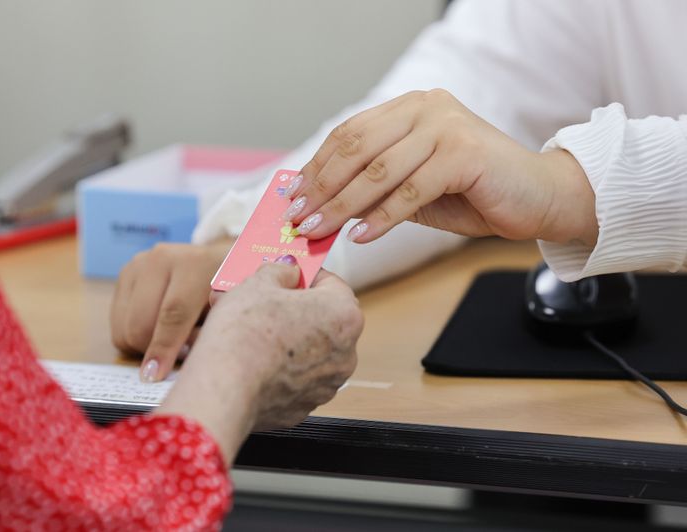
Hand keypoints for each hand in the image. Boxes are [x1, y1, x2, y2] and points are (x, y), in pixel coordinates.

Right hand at [110, 240, 232, 382]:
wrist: (217, 260)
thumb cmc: (229, 292)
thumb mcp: (232, 310)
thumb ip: (212, 329)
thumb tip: (185, 350)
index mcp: (195, 264)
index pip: (173, 312)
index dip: (165, 347)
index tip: (156, 375)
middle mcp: (161, 259)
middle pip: (140, 323)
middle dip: (154, 350)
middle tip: (178, 354)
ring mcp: (138, 265)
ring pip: (124, 327)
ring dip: (143, 345)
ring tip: (170, 339)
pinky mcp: (124, 274)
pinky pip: (117, 323)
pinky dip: (133, 336)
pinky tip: (156, 329)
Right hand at [156, 262, 362, 462]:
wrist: (224, 387)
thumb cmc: (245, 330)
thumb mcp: (259, 282)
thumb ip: (280, 271)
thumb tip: (288, 271)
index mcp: (344, 316)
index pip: (332, 284)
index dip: (305, 275)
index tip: (285, 274)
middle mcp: (345, 354)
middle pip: (321, 320)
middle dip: (292, 308)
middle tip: (262, 301)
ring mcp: (326, 385)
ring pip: (307, 352)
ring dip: (285, 338)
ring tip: (249, 329)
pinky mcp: (303, 408)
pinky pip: (293, 380)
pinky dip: (277, 369)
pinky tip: (251, 359)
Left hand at [282, 89, 596, 246]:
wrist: (539, 198)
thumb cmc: (474, 193)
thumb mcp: (413, 188)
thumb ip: (374, 188)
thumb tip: (323, 206)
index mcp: (410, 108)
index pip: (349, 134)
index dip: (316, 166)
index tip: (292, 196)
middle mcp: (426, 108)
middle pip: (356, 148)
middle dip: (322, 187)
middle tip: (298, 217)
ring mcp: (445, 127)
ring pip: (378, 170)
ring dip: (342, 205)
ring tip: (319, 229)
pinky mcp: (463, 154)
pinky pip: (409, 191)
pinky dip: (381, 217)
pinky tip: (360, 236)